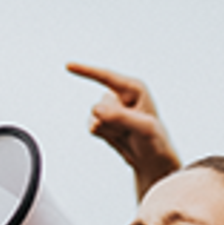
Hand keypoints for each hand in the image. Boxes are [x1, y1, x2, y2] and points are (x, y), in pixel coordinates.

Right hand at [67, 62, 181, 197]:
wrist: (153, 159)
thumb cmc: (155, 140)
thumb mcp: (143, 128)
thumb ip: (120, 117)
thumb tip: (95, 109)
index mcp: (133, 88)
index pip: (106, 77)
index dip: (86, 71)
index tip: (68, 65)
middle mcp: (120, 95)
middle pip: (100, 105)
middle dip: (112, 122)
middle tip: (131, 131)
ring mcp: (110, 108)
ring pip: (94, 117)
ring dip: (108, 130)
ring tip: (126, 134)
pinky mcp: (103, 121)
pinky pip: (92, 127)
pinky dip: (104, 136)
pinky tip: (119, 137)